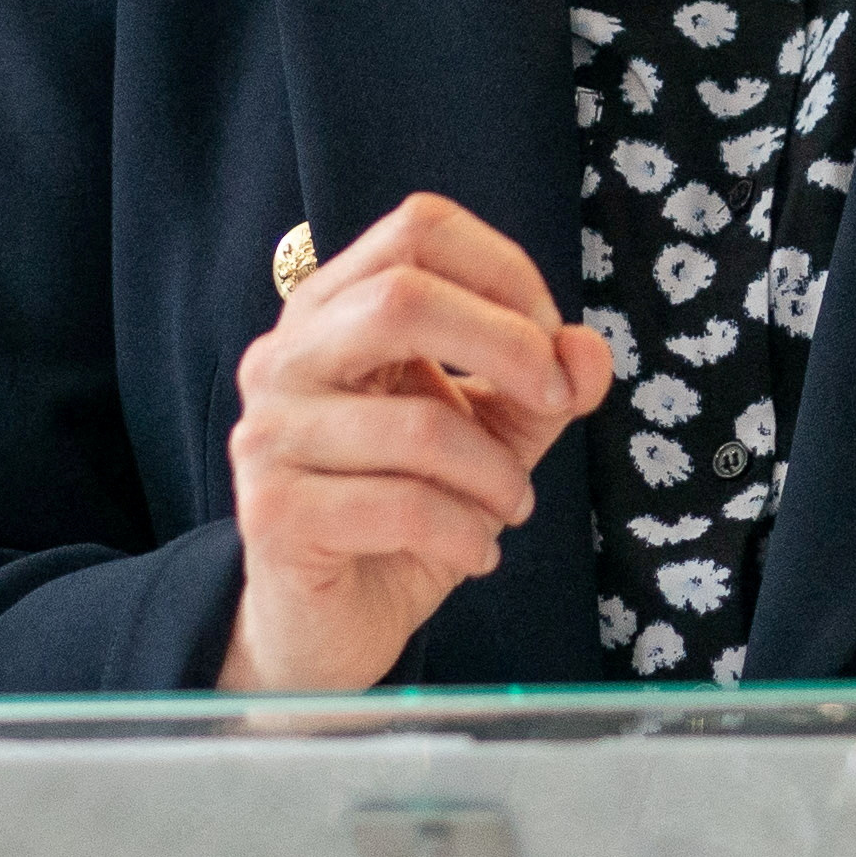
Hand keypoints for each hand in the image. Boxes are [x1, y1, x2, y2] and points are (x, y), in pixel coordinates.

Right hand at [217, 192, 614, 691]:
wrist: (328, 626)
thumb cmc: (407, 510)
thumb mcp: (491, 434)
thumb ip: (542, 385)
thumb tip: (587, 351)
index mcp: (331, 310)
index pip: (418, 229)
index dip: (504, 269)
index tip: (549, 340)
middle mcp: (284, 356)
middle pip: (403, 297)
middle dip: (508, 346)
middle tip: (556, 404)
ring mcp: (268, 434)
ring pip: (418, 423)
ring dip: (497, 475)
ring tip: (511, 508)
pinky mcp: (272, 514)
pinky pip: (404, 507)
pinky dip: (467, 535)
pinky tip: (475, 552)